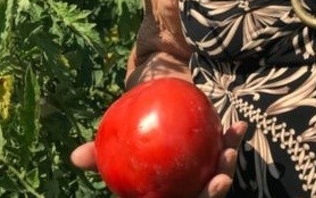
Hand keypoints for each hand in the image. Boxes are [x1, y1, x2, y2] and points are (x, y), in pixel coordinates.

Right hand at [70, 121, 247, 197]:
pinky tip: (240, 125)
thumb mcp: (115, 153)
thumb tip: (75, 156)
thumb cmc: (130, 148)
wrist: (150, 128)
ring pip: (218, 179)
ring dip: (227, 164)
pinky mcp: (212, 160)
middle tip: (220, 178)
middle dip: (214, 193)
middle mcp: (184, 193)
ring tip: (231, 147)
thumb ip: (100, 155)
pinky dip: (232, 140)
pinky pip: (224, 153)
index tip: (202, 191)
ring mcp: (200, 179)